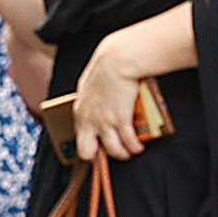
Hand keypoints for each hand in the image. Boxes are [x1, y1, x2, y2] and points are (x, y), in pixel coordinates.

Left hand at [73, 33, 156, 161]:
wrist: (117, 60)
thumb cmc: (107, 67)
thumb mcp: (90, 86)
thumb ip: (91, 100)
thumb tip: (99, 105)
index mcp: (80, 112)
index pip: (79, 139)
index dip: (90, 146)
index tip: (99, 147)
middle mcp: (89, 120)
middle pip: (87, 152)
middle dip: (100, 155)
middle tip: (112, 151)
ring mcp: (105, 122)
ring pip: (113, 150)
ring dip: (123, 153)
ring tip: (130, 150)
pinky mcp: (121, 120)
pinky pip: (129, 142)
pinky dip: (135, 146)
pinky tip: (139, 145)